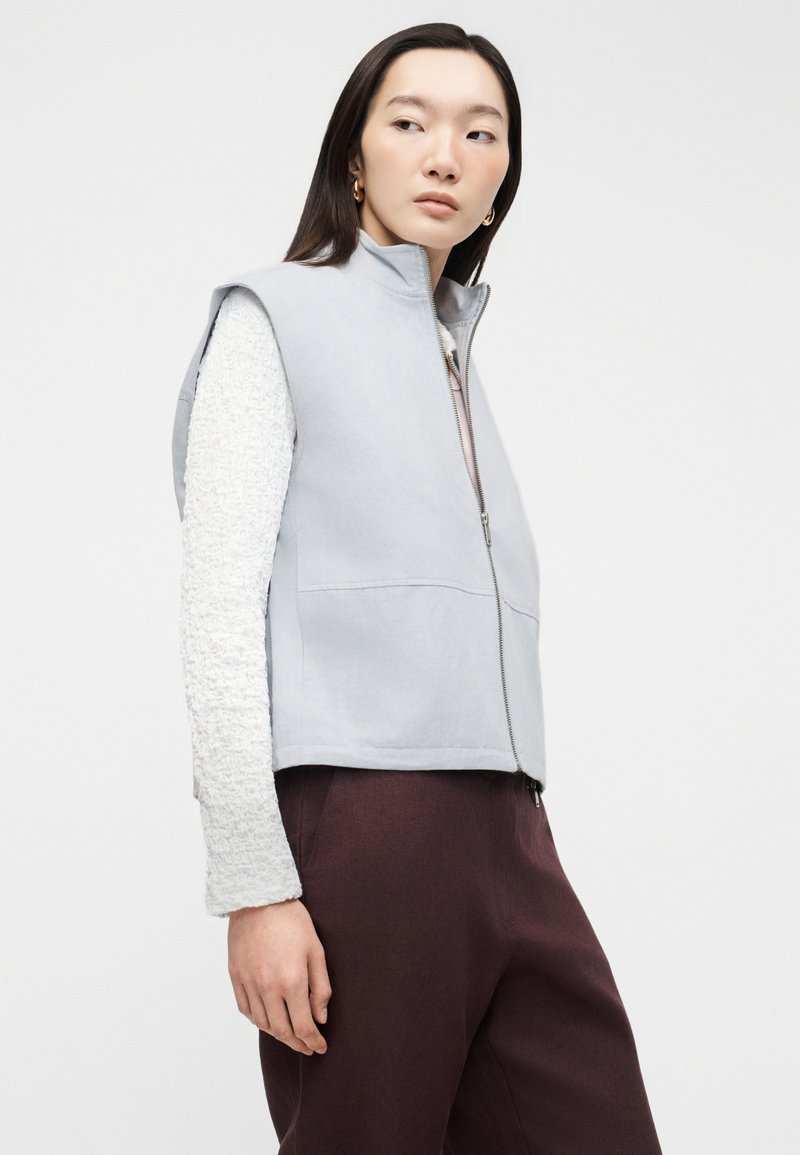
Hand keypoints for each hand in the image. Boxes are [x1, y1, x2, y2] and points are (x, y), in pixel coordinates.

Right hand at [227, 898, 330, 1055]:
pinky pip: (246, 1009)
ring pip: (263, 1024)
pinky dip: (258, 1021)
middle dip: (298, 1043)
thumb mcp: (316, 950)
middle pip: (282, 1030)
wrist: (258, 898)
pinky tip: (268, 1021)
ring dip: (278, 1035)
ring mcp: (249, 983)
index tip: (320, 1047)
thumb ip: (321, 987)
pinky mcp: (235, 976)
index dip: (313, 1041)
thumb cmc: (292, 921)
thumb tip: (321, 1018)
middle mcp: (268, 987)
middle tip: (308, 1047)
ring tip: (291, 1036)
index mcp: (292, 981)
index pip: (303, 1026)